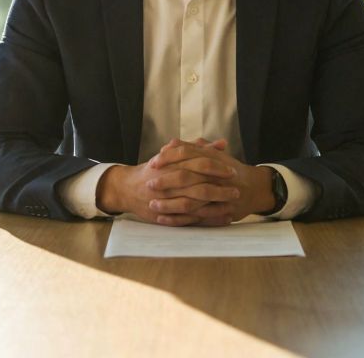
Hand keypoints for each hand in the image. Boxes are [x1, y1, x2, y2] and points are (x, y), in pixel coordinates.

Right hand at [98, 149, 238, 225]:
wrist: (127, 188)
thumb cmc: (155, 169)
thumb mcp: (173, 155)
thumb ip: (198, 149)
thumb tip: (222, 143)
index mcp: (172, 164)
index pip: (198, 164)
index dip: (217, 167)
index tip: (233, 170)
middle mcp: (169, 182)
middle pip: (198, 185)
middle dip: (219, 189)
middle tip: (236, 190)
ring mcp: (166, 200)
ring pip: (194, 204)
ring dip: (214, 206)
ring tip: (232, 206)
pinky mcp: (165, 215)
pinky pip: (188, 220)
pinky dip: (206, 220)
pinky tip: (222, 220)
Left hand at [148, 138, 276, 222]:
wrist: (255, 188)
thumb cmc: (230, 170)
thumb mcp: (213, 155)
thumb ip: (192, 148)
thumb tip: (171, 143)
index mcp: (212, 159)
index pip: (187, 154)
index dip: (168, 158)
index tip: (153, 163)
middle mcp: (215, 176)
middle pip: (186, 177)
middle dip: (165, 181)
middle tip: (149, 184)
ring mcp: (217, 196)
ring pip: (189, 201)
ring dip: (169, 204)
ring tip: (152, 206)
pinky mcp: (217, 212)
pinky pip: (195, 218)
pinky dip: (178, 219)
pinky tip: (163, 219)